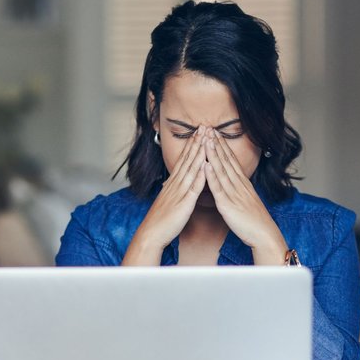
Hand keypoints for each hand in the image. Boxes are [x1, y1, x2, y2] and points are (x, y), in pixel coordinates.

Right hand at [123, 126, 207, 264]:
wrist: (152, 234)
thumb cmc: (161, 220)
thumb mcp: (168, 200)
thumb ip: (174, 189)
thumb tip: (178, 182)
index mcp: (173, 183)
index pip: (184, 160)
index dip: (192, 145)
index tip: (199, 132)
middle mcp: (176, 184)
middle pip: (188, 159)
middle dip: (197, 142)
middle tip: (205, 126)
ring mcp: (180, 192)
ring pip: (191, 169)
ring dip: (199, 153)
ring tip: (207, 138)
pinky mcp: (184, 203)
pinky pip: (193, 188)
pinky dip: (200, 176)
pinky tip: (206, 165)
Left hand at [204, 129, 286, 264]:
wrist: (264, 235)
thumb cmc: (255, 222)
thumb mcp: (247, 201)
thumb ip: (239, 191)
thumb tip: (234, 184)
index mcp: (243, 184)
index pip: (231, 160)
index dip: (222, 146)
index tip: (215, 133)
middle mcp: (239, 185)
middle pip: (226, 160)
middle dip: (217, 144)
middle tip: (208, 128)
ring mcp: (234, 194)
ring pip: (222, 170)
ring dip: (213, 154)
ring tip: (206, 140)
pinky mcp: (228, 205)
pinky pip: (219, 188)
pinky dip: (212, 175)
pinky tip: (206, 165)